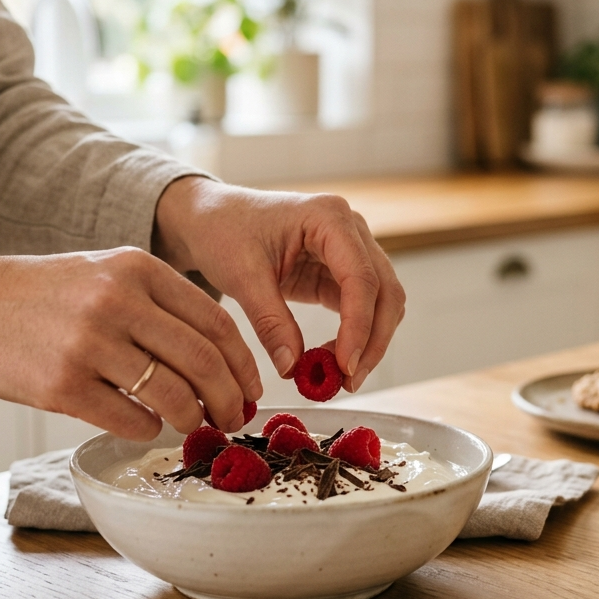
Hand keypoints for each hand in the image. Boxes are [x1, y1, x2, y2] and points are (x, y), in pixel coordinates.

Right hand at [0, 248, 261, 436]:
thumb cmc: (42, 296)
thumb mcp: (104, 274)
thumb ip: (158, 305)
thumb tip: (218, 361)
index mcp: (138, 268)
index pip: (216, 321)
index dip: (243, 364)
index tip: (253, 389)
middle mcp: (119, 300)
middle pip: (204, 361)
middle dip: (230, 399)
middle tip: (235, 420)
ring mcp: (90, 343)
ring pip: (173, 394)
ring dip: (192, 420)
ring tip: (191, 427)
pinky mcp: (62, 384)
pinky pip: (130, 418)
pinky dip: (148, 429)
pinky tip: (146, 426)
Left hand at [153, 177, 405, 391]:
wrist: (212, 219)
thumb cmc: (225, 231)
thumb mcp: (242, 275)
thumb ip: (270, 322)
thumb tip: (292, 367)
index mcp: (329, 217)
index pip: (361, 278)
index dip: (359, 326)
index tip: (345, 366)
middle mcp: (350, 230)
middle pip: (385, 291)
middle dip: (372, 340)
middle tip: (348, 381)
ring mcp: (351, 250)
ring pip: (382, 302)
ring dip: (369, 342)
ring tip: (339, 377)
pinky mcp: (341, 272)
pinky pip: (362, 308)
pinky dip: (355, 337)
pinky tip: (332, 360)